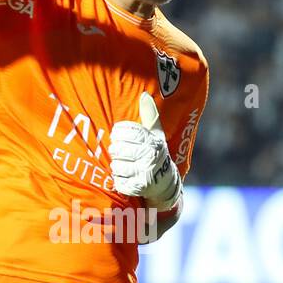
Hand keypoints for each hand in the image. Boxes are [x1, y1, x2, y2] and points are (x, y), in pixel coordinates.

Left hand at [108, 92, 182, 211]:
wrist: (166, 183)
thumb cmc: (156, 155)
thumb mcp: (156, 135)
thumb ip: (150, 116)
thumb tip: (144, 95)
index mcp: (153, 140)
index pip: (125, 131)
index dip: (118, 133)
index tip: (119, 136)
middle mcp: (150, 155)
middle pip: (117, 148)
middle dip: (116, 151)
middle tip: (122, 154)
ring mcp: (145, 172)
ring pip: (116, 165)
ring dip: (117, 167)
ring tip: (125, 167)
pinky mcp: (139, 187)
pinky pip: (118, 182)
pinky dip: (119, 181)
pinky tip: (127, 178)